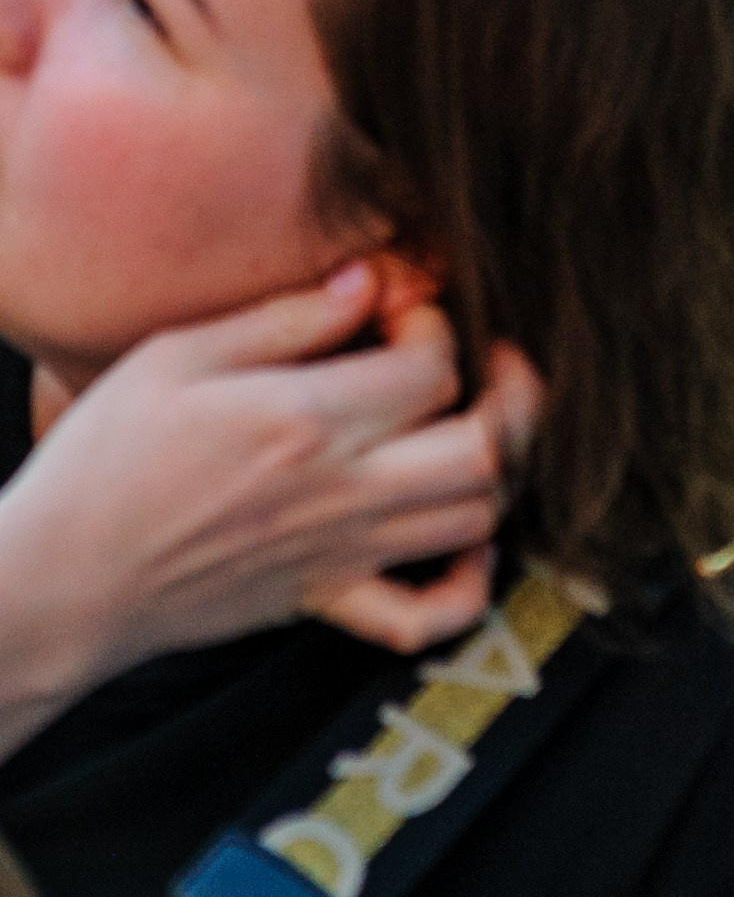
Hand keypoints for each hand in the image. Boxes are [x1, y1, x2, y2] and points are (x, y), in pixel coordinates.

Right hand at [1, 261, 542, 675]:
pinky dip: (466, 585)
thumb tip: (367, 280)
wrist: (59, 580)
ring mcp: (339, 554)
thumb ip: (286, 318)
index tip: (398, 314)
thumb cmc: (105, 460)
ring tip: (467, 428)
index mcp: (304, 421)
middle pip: (487, 450)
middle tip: (486, 364)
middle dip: (511, 397)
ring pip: (476, 520)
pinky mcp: (323, 600)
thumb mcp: (177, 356)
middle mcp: (339, 492)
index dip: (437, 328)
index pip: (434, 370)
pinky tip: (461, 542)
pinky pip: (424, 616)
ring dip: (495, 469)